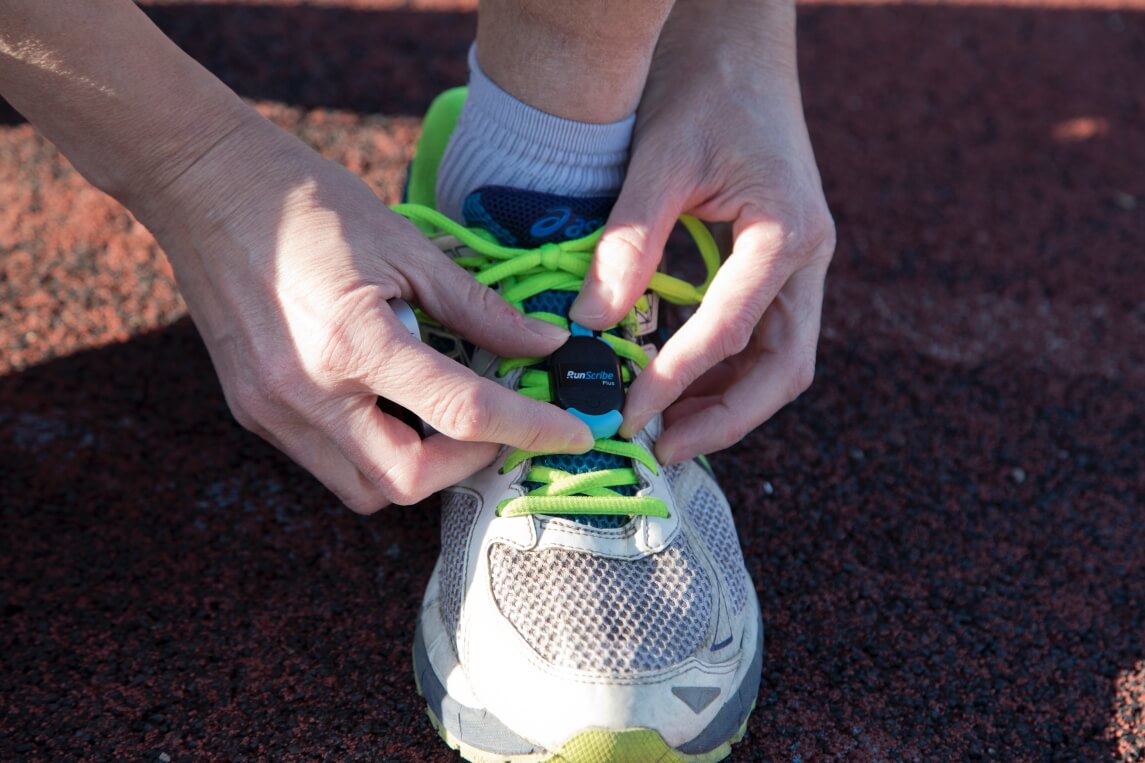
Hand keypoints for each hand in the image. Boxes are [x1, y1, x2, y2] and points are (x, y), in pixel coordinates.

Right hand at [136, 114, 591, 512]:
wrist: (202, 184)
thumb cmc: (307, 201)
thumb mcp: (406, 246)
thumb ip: (478, 308)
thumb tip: (544, 345)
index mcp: (351, 341)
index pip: (460, 412)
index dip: (529, 429)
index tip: (572, 434)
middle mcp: (304, 392)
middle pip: (405, 482)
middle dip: (464, 465)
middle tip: (495, 425)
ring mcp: (270, 409)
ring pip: (361, 488)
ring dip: (417, 468)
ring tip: (444, 417)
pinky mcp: (252, 410)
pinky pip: (326, 461)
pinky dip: (373, 448)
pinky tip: (391, 403)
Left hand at [569, 0, 834, 463]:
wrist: (738, 48)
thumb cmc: (704, 90)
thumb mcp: (660, 160)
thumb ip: (629, 243)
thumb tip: (588, 325)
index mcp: (789, 232)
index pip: (732, 329)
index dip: (678, 379)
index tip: (627, 413)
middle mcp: (808, 260)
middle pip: (782, 367)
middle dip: (724, 417)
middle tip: (661, 449)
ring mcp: (799, 267)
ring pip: (776, 360)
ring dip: (724, 402)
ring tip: (663, 430)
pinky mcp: (777, 267)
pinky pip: (758, 336)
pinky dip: (719, 370)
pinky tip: (673, 385)